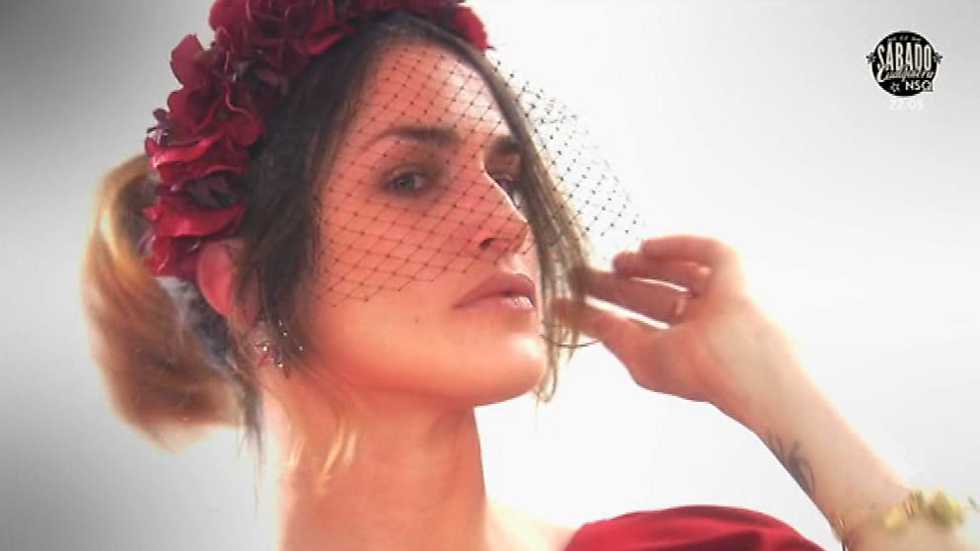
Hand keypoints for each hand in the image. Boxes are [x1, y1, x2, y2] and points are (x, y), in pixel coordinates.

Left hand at [551, 234, 802, 423]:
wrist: (744, 368)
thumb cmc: (698, 373)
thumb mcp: (640, 354)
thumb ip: (608, 332)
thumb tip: (574, 314)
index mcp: (681, 349)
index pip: (636, 325)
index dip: (604, 311)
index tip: (571, 299)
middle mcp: (701, 325)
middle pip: (653, 297)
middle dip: (619, 285)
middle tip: (585, 274)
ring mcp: (719, 300)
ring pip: (679, 273)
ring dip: (646, 264)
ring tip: (615, 259)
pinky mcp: (735, 276)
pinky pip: (708, 253)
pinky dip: (678, 245)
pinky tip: (648, 246)